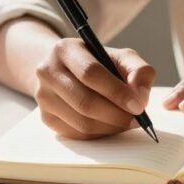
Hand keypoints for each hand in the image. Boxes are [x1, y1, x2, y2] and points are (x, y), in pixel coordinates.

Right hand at [33, 39, 154, 138]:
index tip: (138, 106)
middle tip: (137, 120)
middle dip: (116, 115)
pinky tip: (110, 124)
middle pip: (85, 102)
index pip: (91, 74)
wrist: (68, 70)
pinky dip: (99, 133)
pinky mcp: (46, 117)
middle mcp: (47, 71)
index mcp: (65, 49)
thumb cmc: (100, 63)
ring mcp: (43, 96)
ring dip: (110, 127)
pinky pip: (77, 134)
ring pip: (81, 122)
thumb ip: (139, 71)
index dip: (117, 92)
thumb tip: (140, 97)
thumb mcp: (121, 57)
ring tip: (126, 121)